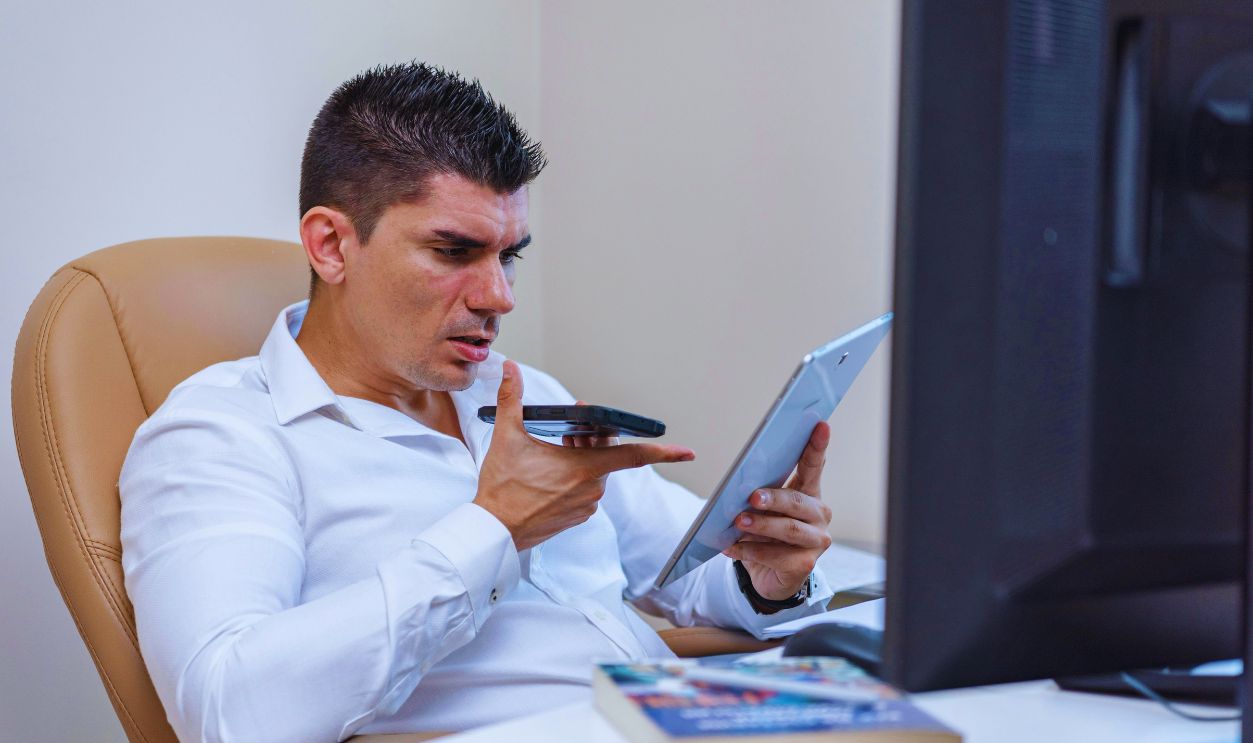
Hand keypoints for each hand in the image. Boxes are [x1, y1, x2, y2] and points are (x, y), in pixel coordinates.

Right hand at [474, 361, 694, 549]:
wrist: (493, 530)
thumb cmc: (501, 487)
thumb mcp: (506, 437)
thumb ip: (511, 399)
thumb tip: (511, 369)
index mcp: (585, 468)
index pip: (635, 456)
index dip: (664, 452)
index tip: (687, 452)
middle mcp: (593, 489)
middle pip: (608, 455)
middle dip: (593, 439)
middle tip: (569, 430)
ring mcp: (586, 505)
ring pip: (596, 472)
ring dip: (583, 457)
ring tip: (556, 449)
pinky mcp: (578, 516)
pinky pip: (586, 489)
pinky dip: (577, 476)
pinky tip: (553, 472)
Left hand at [723, 421, 832, 600]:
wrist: (768, 576)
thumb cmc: (765, 535)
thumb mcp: (762, 511)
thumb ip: (758, 495)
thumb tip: (740, 486)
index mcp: (809, 493)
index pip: (814, 466)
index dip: (817, 446)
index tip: (820, 425)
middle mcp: (819, 514)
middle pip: (797, 501)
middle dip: (773, 498)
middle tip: (752, 497)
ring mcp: (816, 541)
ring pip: (789, 529)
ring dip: (761, 525)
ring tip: (738, 522)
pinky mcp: (805, 564)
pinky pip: (776, 555)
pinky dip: (750, 550)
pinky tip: (731, 547)